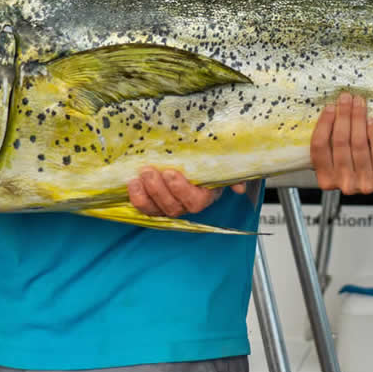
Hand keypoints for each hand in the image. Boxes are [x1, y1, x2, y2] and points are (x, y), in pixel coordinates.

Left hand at [127, 167, 248, 217]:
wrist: (193, 161)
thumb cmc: (207, 163)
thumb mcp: (222, 166)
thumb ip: (232, 176)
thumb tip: (239, 188)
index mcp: (204, 196)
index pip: (194, 202)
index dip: (181, 190)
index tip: (171, 173)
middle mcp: (185, 205)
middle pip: (172, 207)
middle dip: (159, 190)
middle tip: (150, 171)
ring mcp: (168, 206)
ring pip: (156, 210)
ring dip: (146, 194)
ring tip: (140, 176)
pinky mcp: (153, 204)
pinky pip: (144, 207)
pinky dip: (136, 197)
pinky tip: (132, 183)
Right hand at [310, 94, 372, 194]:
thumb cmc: (355, 168)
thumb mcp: (336, 163)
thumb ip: (330, 146)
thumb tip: (330, 111)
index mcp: (325, 180)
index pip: (319, 148)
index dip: (324, 124)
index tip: (330, 107)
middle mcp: (344, 183)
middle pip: (340, 142)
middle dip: (343, 116)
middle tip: (346, 98)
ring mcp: (364, 184)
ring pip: (359, 144)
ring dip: (358, 119)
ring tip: (359, 103)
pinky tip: (371, 121)